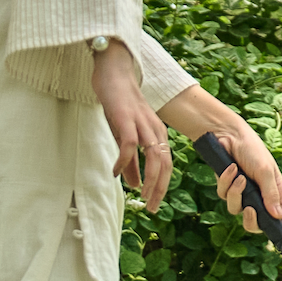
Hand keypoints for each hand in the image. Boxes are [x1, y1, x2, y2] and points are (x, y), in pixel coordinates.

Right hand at [92, 42, 172, 211]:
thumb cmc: (121, 105)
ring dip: (149, 179)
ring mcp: (142, 124)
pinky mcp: (127, 119)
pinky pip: (129, 144)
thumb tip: (135, 184)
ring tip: (141, 195)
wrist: (114, 73)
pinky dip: (124, 161)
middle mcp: (155, 131)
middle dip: (160, 189)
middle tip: (152, 208)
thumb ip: (133, 160)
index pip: (167, 166)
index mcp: (158, 135)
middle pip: (164, 165)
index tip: (155, 204)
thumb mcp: (127, 135)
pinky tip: (116, 173)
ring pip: (154, 156)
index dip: (162, 186)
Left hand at [154, 87, 281, 242]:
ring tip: (239, 177)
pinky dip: (226, 183)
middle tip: (250, 211)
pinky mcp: (226, 189)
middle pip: (257, 224)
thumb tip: (278, 217)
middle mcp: (260, 197)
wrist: (228, 135)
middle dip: (252, 220)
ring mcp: (242, 194)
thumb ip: (271, 195)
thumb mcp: (266, 171)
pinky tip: (230, 169)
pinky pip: (224, 196)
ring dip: (236, 194)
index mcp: (276, 194)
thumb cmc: (253, 150)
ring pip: (236, 210)